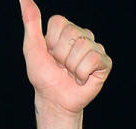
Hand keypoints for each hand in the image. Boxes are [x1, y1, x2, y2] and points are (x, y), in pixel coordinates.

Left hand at [19, 0, 111, 115]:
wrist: (54, 99)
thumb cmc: (43, 75)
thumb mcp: (32, 48)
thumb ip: (31, 21)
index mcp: (66, 29)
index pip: (59, 22)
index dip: (50, 42)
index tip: (49, 54)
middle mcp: (82, 35)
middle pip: (71, 34)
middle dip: (60, 56)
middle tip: (60, 67)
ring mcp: (95, 47)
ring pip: (81, 47)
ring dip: (70, 67)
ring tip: (70, 74)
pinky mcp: (104, 62)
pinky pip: (93, 59)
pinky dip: (82, 73)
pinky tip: (80, 79)